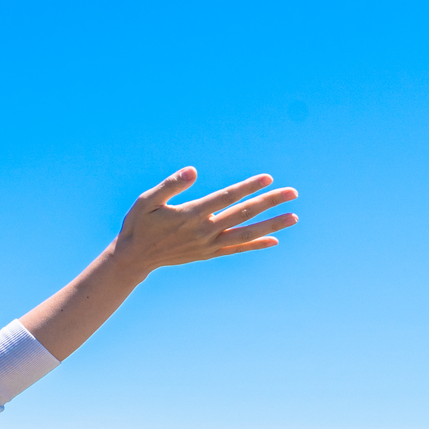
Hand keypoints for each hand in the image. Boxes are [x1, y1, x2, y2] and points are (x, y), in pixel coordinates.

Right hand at [111, 168, 299, 272]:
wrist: (134, 257)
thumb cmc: (139, 223)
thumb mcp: (146, 200)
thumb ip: (170, 185)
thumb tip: (193, 170)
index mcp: (191, 214)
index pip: (226, 197)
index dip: (248, 187)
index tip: (268, 178)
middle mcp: (204, 230)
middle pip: (243, 214)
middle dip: (270, 202)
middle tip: (293, 192)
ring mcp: (208, 244)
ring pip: (246, 233)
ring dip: (272, 225)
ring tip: (294, 217)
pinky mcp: (208, 253)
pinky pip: (237, 249)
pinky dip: (256, 245)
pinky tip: (274, 240)